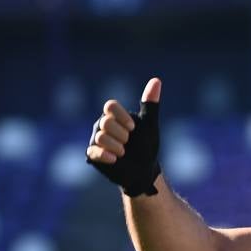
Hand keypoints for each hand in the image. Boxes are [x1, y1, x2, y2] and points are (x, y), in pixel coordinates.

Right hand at [86, 77, 162, 196]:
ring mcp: (96, 140)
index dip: (122, 117)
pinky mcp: (93, 155)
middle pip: (106, 122)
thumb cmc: (146, 146)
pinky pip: (93, 151)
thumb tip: (156, 80)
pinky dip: (105, 155)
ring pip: (100, 137)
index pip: (110, 106)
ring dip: (117, 146)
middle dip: (122, 134)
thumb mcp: (150, 125)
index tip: (133, 128)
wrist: (144, 171)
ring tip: (124, 152)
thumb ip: (150, 104)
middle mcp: (102, 125)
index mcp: (114, 115)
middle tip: (128, 142)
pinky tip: (115, 159)